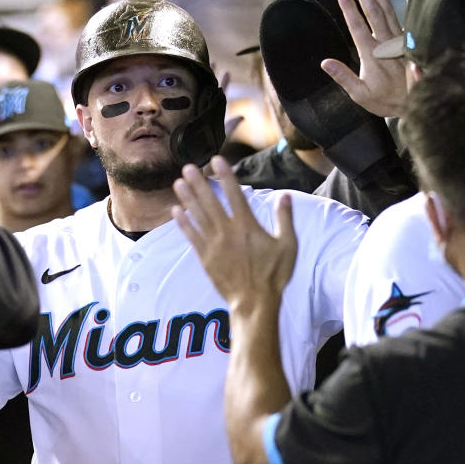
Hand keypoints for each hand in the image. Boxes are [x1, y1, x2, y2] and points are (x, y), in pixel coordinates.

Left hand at [172, 156, 296, 315]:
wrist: (255, 302)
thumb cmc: (274, 274)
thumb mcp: (288, 245)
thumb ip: (285, 218)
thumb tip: (285, 196)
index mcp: (248, 226)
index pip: (235, 194)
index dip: (225, 176)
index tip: (216, 160)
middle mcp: (228, 231)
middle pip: (210, 201)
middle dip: (199, 183)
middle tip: (188, 167)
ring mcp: (214, 244)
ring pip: (198, 216)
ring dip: (187, 198)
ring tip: (178, 183)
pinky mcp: (205, 257)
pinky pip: (191, 236)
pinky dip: (183, 223)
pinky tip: (176, 211)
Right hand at [320, 0, 406, 117]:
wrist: (417, 105)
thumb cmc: (386, 101)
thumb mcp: (360, 94)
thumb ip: (343, 77)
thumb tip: (325, 63)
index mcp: (371, 54)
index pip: (357, 26)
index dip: (349, 8)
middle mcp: (386, 44)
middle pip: (373, 13)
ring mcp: (401, 41)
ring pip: (389, 12)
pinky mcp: (412, 42)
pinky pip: (411, 18)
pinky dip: (412, 2)